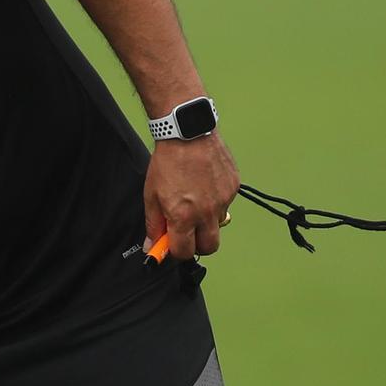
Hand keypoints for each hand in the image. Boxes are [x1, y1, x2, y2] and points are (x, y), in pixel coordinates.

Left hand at [144, 132, 238, 262]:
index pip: (185, 252)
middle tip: (187, 233)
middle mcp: (207, 212)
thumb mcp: (152, 196)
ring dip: (206, 220)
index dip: (177, 251)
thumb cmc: (167, 163)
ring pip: (218, 224)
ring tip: (194, 200)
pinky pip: (226, 204)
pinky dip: (215, 201)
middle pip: (210, 247)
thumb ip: (154, 225)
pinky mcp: (233, 187)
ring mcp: (223, 200)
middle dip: (198, 245)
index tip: (172, 245)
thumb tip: (152, 247)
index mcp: (184, 217)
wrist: (187, 133)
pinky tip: (204, 186)